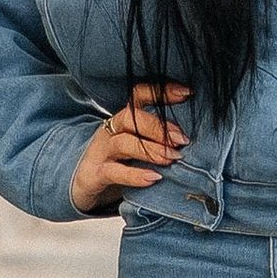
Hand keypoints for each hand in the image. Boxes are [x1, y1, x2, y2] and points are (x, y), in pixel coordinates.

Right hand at [69, 83, 189, 212]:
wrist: (82, 186)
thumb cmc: (119, 163)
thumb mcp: (138, 147)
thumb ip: (160, 140)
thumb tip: (194, 139)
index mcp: (123, 120)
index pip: (138, 95)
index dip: (161, 92)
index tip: (187, 93)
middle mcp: (111, 130)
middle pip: (131, 117)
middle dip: (158, 127)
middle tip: (181, 140)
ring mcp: (101, 151)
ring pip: (123, 143)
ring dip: (150, 149)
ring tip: (172, 158)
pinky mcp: (95, 174)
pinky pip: (113, 172)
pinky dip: (134, 175)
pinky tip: (154, 178)